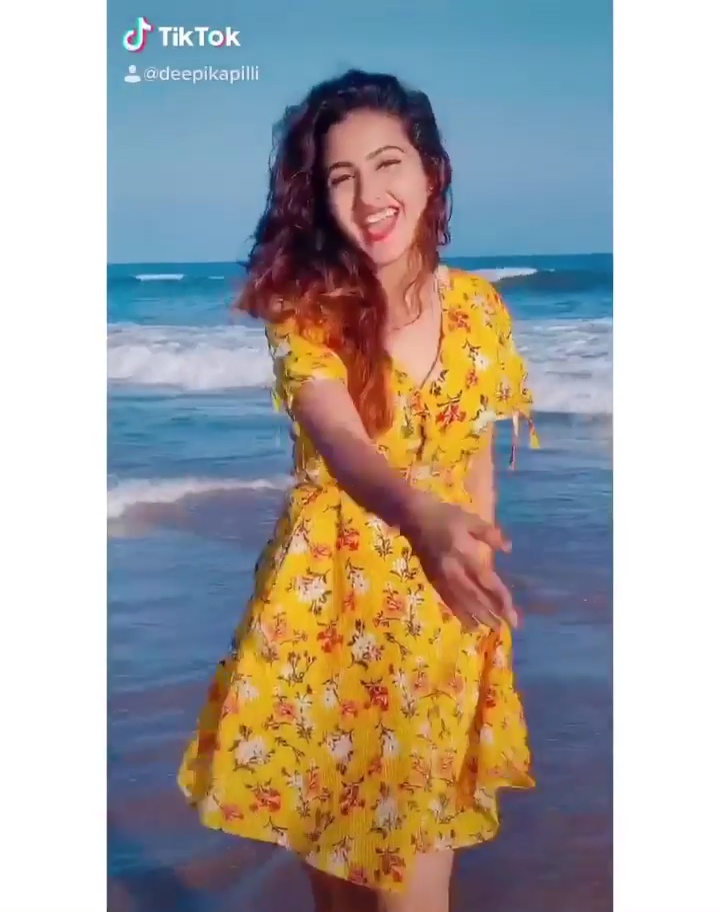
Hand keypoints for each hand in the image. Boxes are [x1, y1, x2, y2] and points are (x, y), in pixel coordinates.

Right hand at [402, 495, 517, 631]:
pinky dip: (460, 613)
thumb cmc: (444, 515)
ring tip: (493, 628)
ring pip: (461, 602)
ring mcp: (441, 576)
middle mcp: (453, 569)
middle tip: (509, 627)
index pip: (486, 581)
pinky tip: (469, 623)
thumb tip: (508, 549)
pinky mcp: (432, 579)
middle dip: (493, 613)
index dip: (500, 597)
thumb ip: (490, 534)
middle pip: (475, 596)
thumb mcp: (470, 519)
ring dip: (478, 616)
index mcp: (464, 553)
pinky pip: (448, 600)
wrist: (412, 517)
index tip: (512, 612)